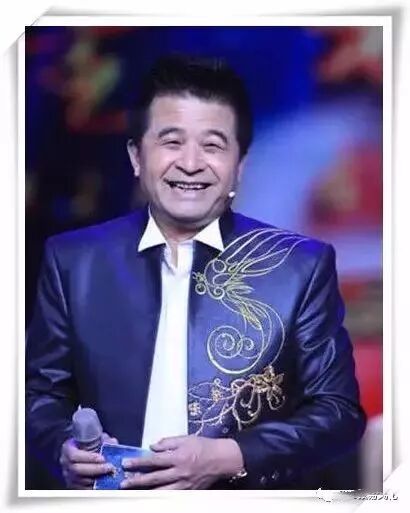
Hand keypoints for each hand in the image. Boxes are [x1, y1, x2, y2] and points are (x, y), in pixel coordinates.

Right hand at [60, 432, 117, 488]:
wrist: (83, 452)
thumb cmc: (89, 443)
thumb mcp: (95, 438)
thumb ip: (103, 440)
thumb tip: (112, 442)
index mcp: (68, 449)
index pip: (74, 455)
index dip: (89, 458)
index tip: (102, 458)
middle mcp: (65, 463)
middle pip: (77, 470)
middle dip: (95, 469)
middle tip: (109, 467)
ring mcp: (68, 475)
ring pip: (80, 481)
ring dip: (96, 479)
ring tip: (109, 474)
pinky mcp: (72, 485)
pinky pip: (82, 488)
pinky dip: (93, 486)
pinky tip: (103, 481)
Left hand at [120, 435, 243, 489]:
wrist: (222, 459)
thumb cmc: (203, 446)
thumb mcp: (185, 438)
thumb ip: (167, 442)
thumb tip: (152, 447)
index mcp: (178, 457)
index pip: (154, 460)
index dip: (139, 462)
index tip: (126, 464)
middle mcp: (179, 472)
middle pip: (154, 478)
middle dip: (137, 481)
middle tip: (123, 483)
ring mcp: (184, 485)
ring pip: (161, 491)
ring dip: (145, 492)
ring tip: (133, 493)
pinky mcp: (188, 492)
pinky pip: (171, 496)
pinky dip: (159, 497)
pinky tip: (150, 497)